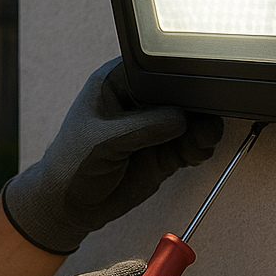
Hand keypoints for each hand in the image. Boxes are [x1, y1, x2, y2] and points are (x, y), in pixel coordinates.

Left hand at [3, 59, 223, 253]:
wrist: (71, 206)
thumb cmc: (71, 165)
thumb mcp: (103, 142)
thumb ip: (143, 128)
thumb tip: (182, 118)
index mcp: (118, 81)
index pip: (156, 70)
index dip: (178, 77)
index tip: (193, 91)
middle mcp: (140, 99)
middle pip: (181, 93)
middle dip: (197, 107)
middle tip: (203, 124)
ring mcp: (155, 126)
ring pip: (193, 119)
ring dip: (204, 130)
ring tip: (199, 144)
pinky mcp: (165, 150)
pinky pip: (193, 143)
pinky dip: (201, 148)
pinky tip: (194, 155)